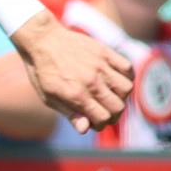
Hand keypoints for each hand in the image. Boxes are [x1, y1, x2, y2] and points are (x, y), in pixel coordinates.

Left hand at [17, 14, 134, 130]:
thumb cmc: (43, 71)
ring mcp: (100, 66)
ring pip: (126, 88)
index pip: (103, 119)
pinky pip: (127, 67)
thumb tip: (85, 129)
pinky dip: (126, 75)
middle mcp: (91, 82)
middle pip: (118, 107)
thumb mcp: (49, 97)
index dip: (101, 124)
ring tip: (110, 95)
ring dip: (121, 96)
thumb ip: (70, 114)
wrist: (42, 40)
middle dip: (113, 115)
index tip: (94, 121)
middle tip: (105, 111)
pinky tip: (115, 78)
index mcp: (76, 96)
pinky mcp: (104, 52)